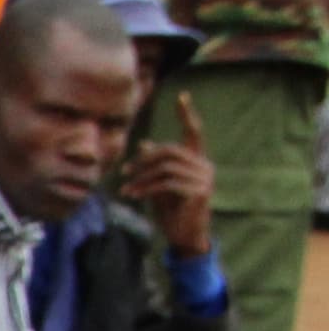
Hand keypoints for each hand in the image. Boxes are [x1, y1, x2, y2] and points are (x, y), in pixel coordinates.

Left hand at [119, 95, 216, 257]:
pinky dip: (146, 188)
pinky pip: (167, 183)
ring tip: (127, 190)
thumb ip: (154, 165)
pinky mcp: (199, 191)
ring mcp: (204, 178)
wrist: (184, 235)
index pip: (194, 132)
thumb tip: (143, 144)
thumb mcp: (159, 184)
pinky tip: (133, 196)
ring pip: (165, 168)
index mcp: (196, 160)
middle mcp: (204, 165)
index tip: (181, 95)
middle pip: (169, 150)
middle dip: (144, 160)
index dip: (187, 114)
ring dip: (141, 178)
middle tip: (125, 172)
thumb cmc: (171, 209)